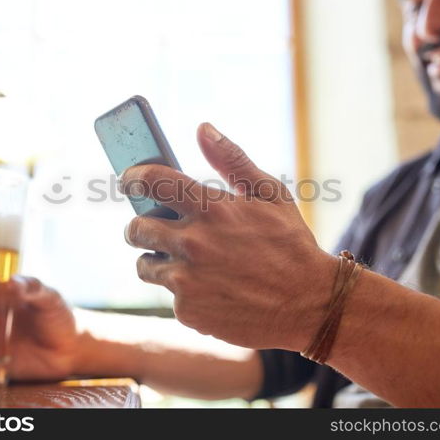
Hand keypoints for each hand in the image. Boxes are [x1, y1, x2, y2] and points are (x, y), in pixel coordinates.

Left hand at [121, 123, 335, 350]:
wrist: (309, 304)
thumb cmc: (290, 244)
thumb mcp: (270, 194)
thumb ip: (232, 159)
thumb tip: (203, 128)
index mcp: (212, 209)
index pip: (152, 182)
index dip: (133, 178)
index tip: (130, 180)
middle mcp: (193, 243)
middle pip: (135, 229)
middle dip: (139, 226)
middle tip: (152, 228)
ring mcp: (188, 280)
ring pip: (144, 265)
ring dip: (157, 261)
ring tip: (184, 262)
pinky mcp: (188, 311)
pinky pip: (170, 295)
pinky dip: (184, 292)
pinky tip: (211, 290)